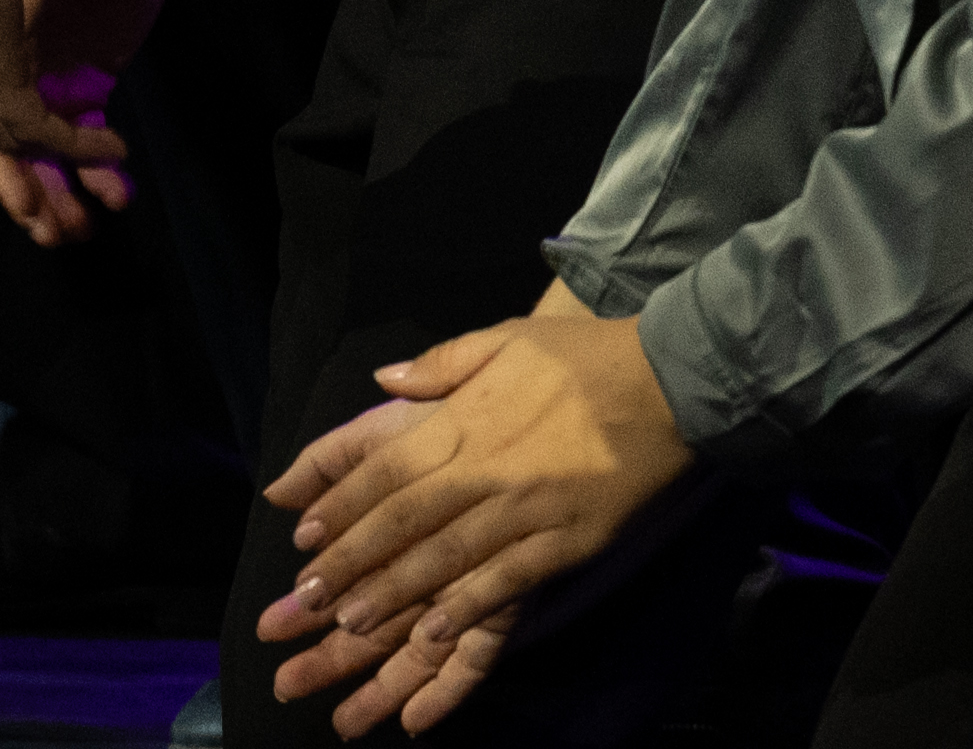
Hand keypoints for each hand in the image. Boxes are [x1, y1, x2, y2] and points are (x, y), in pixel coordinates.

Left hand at [262, 292, 685, 734]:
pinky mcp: (565, 542)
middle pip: (404, 522)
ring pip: (446, 560)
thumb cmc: (583, 359)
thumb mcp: (504, 339)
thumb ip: (439, 365)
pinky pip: (506, 582)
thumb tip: (384, 380)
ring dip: (395, 595)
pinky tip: (435, 633)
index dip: (341, 504)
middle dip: (352, 562)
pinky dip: (467, 608)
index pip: (386, 469)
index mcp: (464, 420)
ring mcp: (525, 511)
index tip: (304, 536)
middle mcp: (485, 470)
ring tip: (353, 626)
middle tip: (308, 600)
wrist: (669, 383)